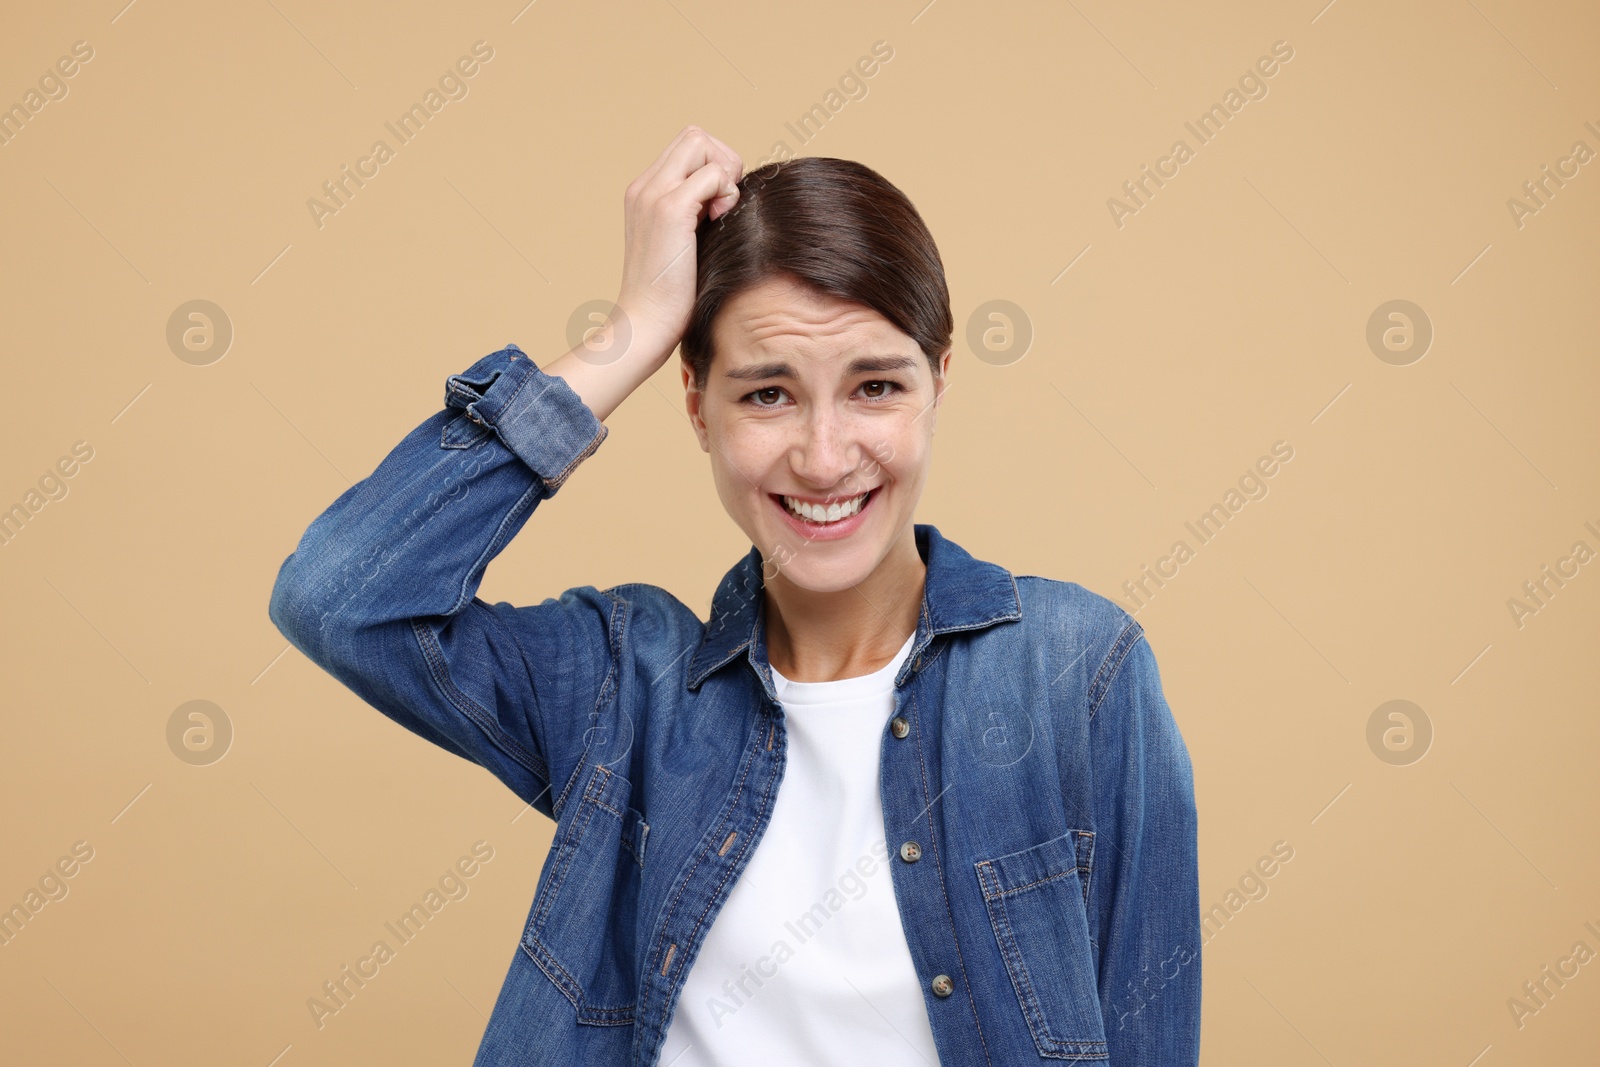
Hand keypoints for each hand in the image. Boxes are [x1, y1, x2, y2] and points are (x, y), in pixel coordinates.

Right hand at [615, 126, 742, 367]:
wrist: (645, 324)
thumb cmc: (670, 298)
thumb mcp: (683, 245)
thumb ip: (697, 216)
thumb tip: (729, 201)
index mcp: (644, 193)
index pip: (687, 148)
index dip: (713, 167)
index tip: (718, 207)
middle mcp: (644, 186)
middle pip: (694, 136)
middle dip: (722, 161)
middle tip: (725, 205)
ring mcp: (653, 194)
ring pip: (700, 143)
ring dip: (724, 173)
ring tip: (720, 214)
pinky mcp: (669, 209)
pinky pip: (712, 174)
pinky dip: (726, 192)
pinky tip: (719, 223)